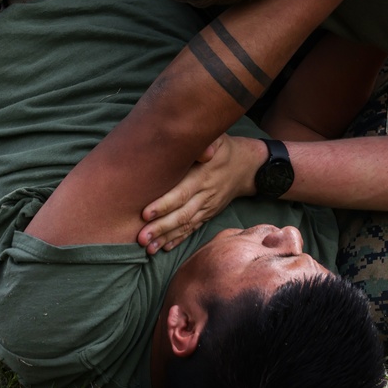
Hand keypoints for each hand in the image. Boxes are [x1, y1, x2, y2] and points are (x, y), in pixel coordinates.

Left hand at [137, 134, 263, 253]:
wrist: (246, 167)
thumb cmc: (224, 149)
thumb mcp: (218, 139)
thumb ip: (207, 142)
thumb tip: (202, 150)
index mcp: (202, 176)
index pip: (181, 193)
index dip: (164, 204)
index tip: (145, 213)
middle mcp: (205, 195)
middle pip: (181, 214)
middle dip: (161, 227)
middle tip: (141, 238)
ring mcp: (207, 207)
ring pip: (186, 225)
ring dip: (166, 237)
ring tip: (148, 248)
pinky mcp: (208, 214)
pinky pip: (193, 229)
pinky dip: (179, 239)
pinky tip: (165, 247)